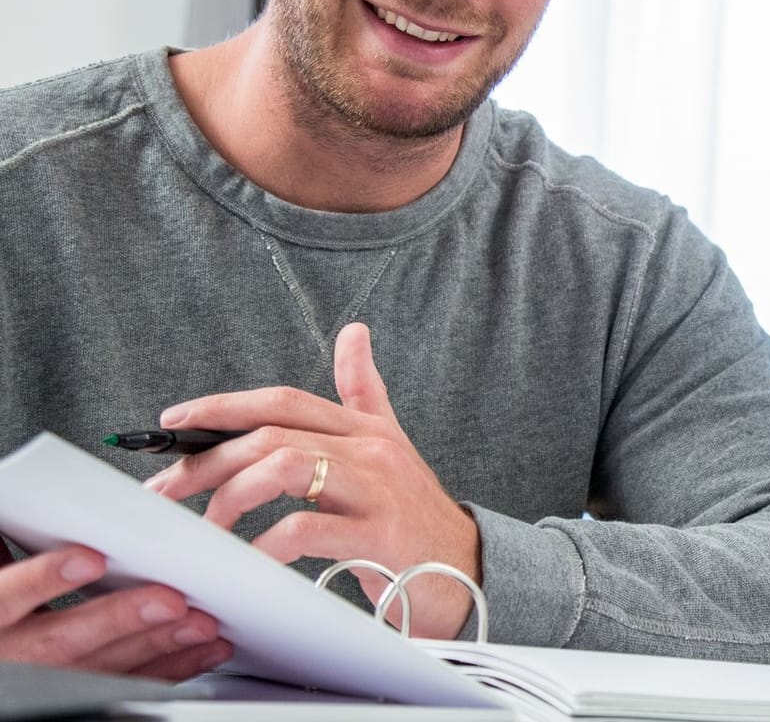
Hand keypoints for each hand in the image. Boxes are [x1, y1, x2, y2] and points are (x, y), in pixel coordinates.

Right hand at [0, 544, 229, 678]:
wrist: (1, 655)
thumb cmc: (1, 607)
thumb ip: (9, 548)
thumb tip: (25, 507)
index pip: (7, 596)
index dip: (44, 579)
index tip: (88, 559)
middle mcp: (15, 653)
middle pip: (62, 641)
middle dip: (119, 620)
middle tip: (168, 601)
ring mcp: (46, 677)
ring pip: (100, 669)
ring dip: (156, 647)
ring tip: (199, 625)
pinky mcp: (79, 692)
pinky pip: (126, 683)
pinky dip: (168, 669)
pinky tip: (200, 652)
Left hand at [144, 323, 479, 638]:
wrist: (467, 569)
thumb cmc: (415, 516)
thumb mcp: (391, 444)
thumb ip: (364, 391)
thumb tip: (353, 332)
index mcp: (365, 429)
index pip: (283, 401)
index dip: (221, 407)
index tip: (172, 423)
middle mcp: (371, 450)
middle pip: (272, 434)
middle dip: (207, 460)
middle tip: (170, 490)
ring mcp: (376, 490)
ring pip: (283, 467)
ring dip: (230, 496)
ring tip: (209, 527)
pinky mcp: (378, 535)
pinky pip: (303, 529)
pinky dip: (265, 545)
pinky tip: (249, 559)